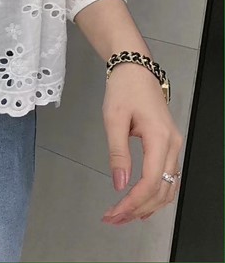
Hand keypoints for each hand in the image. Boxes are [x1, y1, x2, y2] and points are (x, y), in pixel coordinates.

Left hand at [100, 62, 183, 225]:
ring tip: (124, 215)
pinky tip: (140, 202)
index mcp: (160, 139)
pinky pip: (168, 177)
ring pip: (169, 187)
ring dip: (148, 205)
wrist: (135, 69)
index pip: (151, 182)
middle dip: (139, 209)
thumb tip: (120, 184)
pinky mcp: (169, 144)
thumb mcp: (114, 119)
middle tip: (114, 218)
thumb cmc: (124, 89)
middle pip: (162, 190)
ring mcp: (174, 145)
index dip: (133, 202)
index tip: (115, 212)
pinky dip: (155, 193)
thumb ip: (117, 152)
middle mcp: (173, 145)